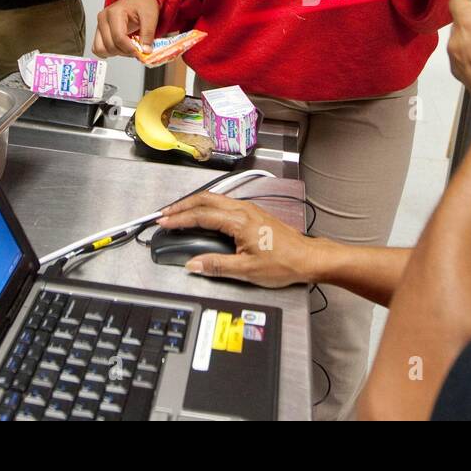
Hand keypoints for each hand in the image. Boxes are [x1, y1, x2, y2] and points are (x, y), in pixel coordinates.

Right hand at [92, 0, 159, 58]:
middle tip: (137, 50)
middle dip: (125, 52)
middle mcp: (103, 18)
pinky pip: (98, 48)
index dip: (130, 49)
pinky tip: (121, 48)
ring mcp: (100, 25)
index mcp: (115, 12)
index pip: (119, 38)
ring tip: (129, 48)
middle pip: (110, 45)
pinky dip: (109, 52)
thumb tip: (145, 51)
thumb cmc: (143, 4)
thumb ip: (148, 34)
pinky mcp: (100, 31)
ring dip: (117, 53)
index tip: (140, 53)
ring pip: (101, 49)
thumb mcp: (150, 17)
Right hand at [156, 192, 318, 286]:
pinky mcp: (253, 213)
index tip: (163, 223)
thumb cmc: (283, 263)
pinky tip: (202, 214)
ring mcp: (249, 209)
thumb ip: (216, 266)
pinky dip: (207, 207)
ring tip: (179, 213)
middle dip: (182, 205)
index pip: (201, 215)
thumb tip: (193, 264)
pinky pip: (224, 204)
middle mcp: (243, 210)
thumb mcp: (246, 271)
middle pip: (205, 199)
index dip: (179, 219)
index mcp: (239, 221)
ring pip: (215, 199)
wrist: (307, 258)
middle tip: (164, 214)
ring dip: (194, 204)